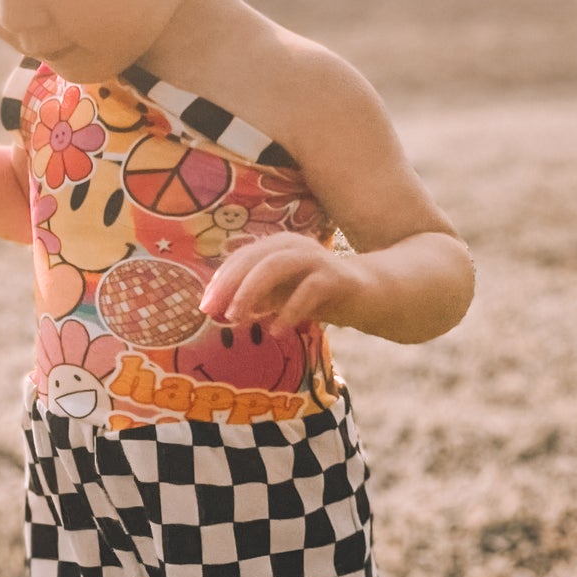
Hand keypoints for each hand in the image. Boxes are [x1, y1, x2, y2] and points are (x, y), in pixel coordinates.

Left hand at [198, 232, 366, 330]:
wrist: (373, 294)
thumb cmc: (322, 295)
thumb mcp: (284, 297)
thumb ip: (258, 300)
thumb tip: (222, 312)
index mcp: (279, 246)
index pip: (241, 257)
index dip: (220, 280)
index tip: (204, 307)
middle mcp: (295, 246)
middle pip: (254, 258)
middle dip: (229, 285)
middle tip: (213, 313)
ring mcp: (317, 259)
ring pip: (276, 266)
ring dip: (251, 292)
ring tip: (237, 319)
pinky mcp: (337, 277)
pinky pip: (308, 290)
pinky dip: (288, 311)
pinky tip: (277, 331)